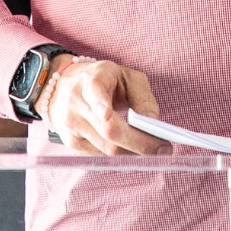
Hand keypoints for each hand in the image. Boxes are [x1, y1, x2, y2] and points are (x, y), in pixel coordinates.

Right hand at [42, 56, 170, 155]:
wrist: (65, 84)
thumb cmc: (104, 80)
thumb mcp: (126, 76)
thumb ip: (142, 96)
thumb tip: (153, 122)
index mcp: (91, 80)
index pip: (94, 92)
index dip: (100, 104)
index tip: (106, 114)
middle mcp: (76, 103)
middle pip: (109, 130)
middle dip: (140, 143)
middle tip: (164, 149)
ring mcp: (70, 125)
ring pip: (107, 148)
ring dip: (135, 152)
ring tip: (155, 149)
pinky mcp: (71, 142)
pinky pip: (102, 155)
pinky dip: (121, 154)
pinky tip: (133, 148)